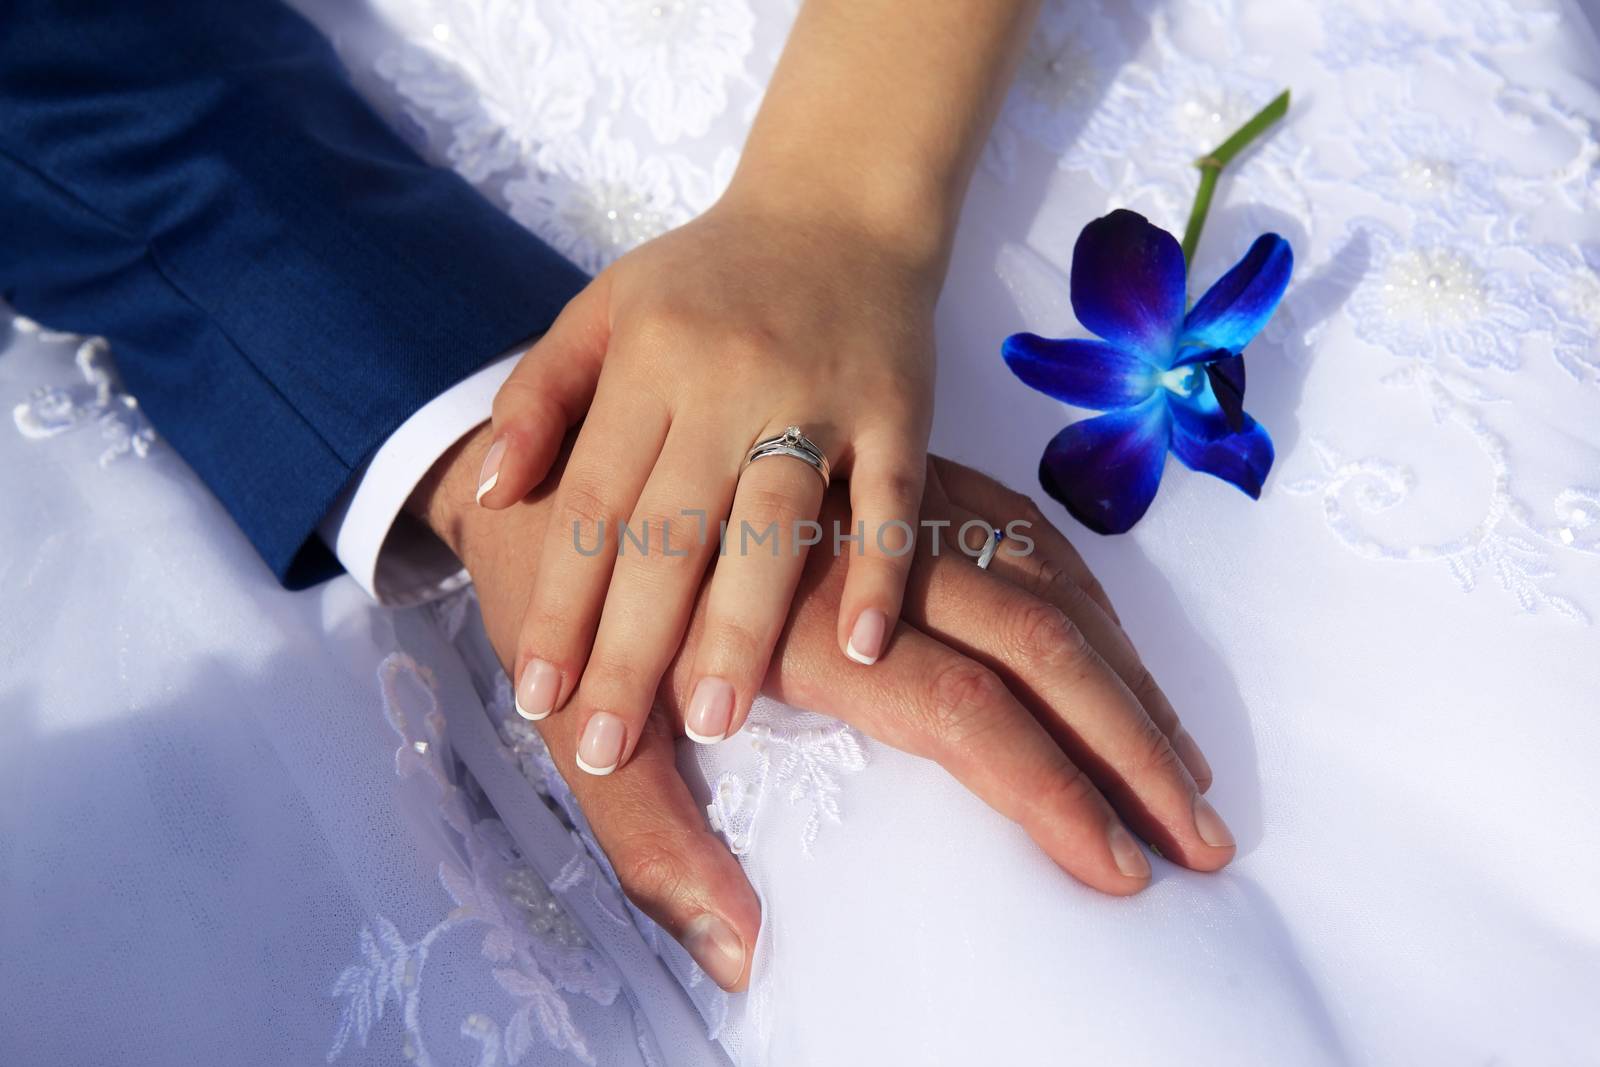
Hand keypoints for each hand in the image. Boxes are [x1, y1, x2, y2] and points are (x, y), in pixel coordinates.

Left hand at [416, 425, 1232, 990]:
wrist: (540, 443)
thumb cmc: (552, 594)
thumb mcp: (571, 727)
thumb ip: (649, 838)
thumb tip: (743, 954)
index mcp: (794, 623)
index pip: (958, 712)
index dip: (1046, 792)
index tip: (1118, 869)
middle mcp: (861, 553)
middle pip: (1035, 641)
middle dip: (1127, 743)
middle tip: (1200, 838)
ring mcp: (885, 503)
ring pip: (1043, 580)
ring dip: (1125, 675)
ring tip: (1186, 767)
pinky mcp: (894, 473)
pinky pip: (1019, 526)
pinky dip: (1085, 598)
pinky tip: (1120, 659)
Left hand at [476, 192, 939, 775]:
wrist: (841, 202)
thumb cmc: (709, 277)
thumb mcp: (602, 308)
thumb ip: (539, 396)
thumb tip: (492, 493)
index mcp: (647, 358)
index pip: (591, 504)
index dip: (561, 606)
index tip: (537, 699)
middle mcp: (727, 378)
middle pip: (671, 533)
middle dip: (631, 648)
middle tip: (606, 747)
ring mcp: (821, 395)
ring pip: (774, 527)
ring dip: (741, 629)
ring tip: (711, 723)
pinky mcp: (901, 408)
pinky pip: (893, 503)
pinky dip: (879, 575)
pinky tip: (859, 653)